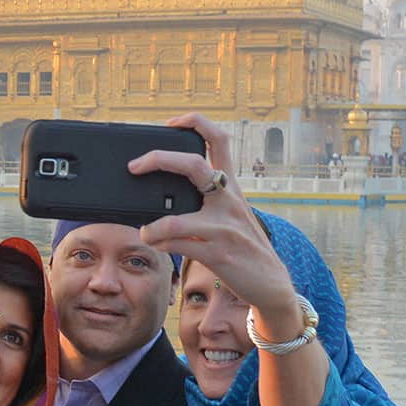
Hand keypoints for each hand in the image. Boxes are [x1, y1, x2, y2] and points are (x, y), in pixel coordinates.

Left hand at [128, 112, 295, 320]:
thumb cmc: (243, 245)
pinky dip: (160, 244)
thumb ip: (207, 198)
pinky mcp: (217, 253)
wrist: (271, 282)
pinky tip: (157, 244)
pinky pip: (177, 245)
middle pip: (194, 164)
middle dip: (158, 159)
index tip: (172, 123)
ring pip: (175, 218)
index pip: (219, 139)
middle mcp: (229, 200)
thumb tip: (166, 191)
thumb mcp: (232, 214)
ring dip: (152, 226)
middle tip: (134, 166)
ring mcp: (224, 227)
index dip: (195, 123)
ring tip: (145, 230)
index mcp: (231, 186)